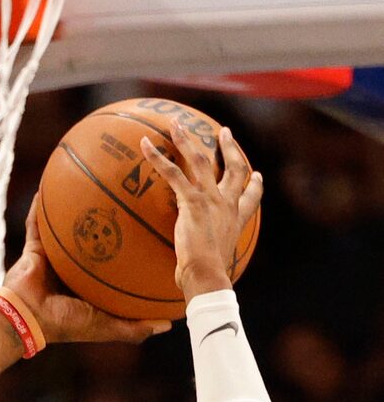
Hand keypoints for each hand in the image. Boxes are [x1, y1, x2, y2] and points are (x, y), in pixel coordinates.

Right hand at [0, 199, 172, 345]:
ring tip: (91, 178)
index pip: (117, 259)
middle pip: (97, 234)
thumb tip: (169, 325)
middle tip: (129, 191)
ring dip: (77, 203)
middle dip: (110, 214)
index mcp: (91, 281)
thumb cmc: (67, 324)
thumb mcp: (107, 326)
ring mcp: (54, 254)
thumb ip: (136, 327)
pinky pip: (37, 221)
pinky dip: (41, 204)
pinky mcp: (35, 248)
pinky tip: (51, 182)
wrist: (27, 321)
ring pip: (69, 223)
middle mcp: (74, 265)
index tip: (153, 224)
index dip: (133, 243)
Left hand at [140, 119, 262, 302]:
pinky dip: (158, 158)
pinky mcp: (192, 201)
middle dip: (229, 147)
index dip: (254, 184)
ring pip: (201, 160)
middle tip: (224, 132)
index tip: (256, 174)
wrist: (207, 275)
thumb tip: (194, 275)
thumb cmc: (207, 277)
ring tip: (177, 123)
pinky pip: (173, 173)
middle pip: (234, 168)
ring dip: (187, 139)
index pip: (251, 197)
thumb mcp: (215, 265)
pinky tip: (145, 145)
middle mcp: (227, 204)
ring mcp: (211, 199)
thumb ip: (209, 260)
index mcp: (237, 219)